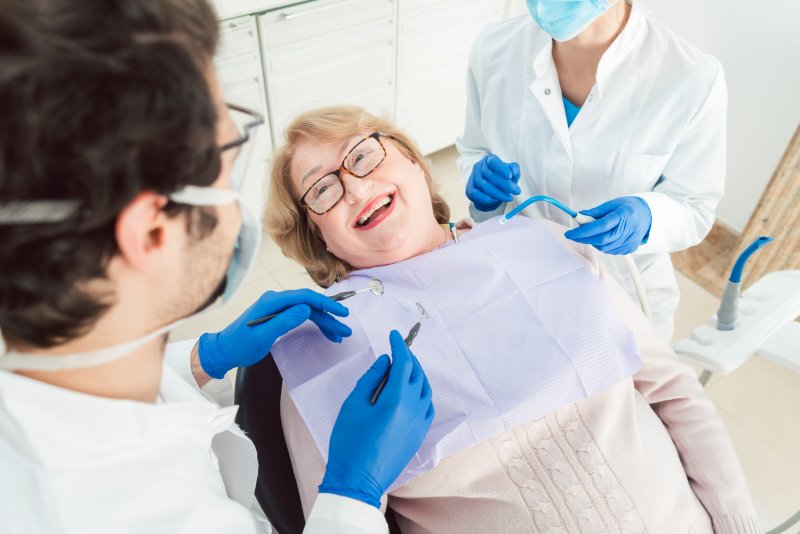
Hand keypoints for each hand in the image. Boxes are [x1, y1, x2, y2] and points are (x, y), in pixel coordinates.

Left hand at [198, 289, 350, 378]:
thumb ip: (284, 321)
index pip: (305, 297)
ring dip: (324, 322)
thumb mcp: (262, 335)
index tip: (341, 313)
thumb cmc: (240, 345)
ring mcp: (278, 308)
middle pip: (309, 305)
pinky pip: (302, 316)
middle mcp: (277, 301)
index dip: (325, 304)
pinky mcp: (279, 316)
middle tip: (345, 330)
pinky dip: (315, 324)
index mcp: (272, 302)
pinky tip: (326, 333)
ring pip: (308, 311)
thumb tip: (305, 309)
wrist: (225, 350)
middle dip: (329, 316)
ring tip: (339, 335)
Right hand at [319, 330, 434, 507]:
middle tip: (397, 348)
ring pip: (425, 389)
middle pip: (416, 374)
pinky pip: (427, 406)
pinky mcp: (420, 435)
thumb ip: (370, 379)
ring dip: (416, 373)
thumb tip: (385, 361)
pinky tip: (412, 391)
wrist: (358, 480)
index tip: (394, 334)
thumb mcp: (353, 405)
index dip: (399, 345)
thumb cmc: (349, 442)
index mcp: (396, 399)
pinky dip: (422, 392)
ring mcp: (419, 423)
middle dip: (408, 357)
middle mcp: (413, 409)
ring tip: (403, 366)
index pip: (403, 363)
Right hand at [466, 154, 520, 211]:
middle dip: (504, 184)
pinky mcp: (469, 189)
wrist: (492, 191)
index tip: (510, 176)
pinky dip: (485, 198)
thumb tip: (513, 169)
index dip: (501, 168)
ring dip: (497, 193)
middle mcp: (478, 166)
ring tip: (508, 197)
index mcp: (489, 159)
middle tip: (516, 191)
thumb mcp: (512, 172)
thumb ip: (514, 169)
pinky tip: (496, 200)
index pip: (493, 161)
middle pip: (488, 174)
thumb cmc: (503, 179)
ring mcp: (473, 178)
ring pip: (482, 184)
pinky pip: (475, 194)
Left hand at [564, 196, 651, 254]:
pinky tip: (602, 238)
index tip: (569, 233)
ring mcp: (630, 241)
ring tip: (591, 233)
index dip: (583, 231)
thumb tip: (578, 216)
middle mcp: (628, 230)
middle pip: (602, 239)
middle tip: (573, 235)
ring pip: (605, 247)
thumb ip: (595, 212)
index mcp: (623, 216)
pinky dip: (602, 245)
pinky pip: (611, 251)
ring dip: (593, 242)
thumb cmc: (627, 208)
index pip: (600, 226)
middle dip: (584, 239)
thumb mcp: (611, 204)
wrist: (647, 215)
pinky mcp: (630, 249)